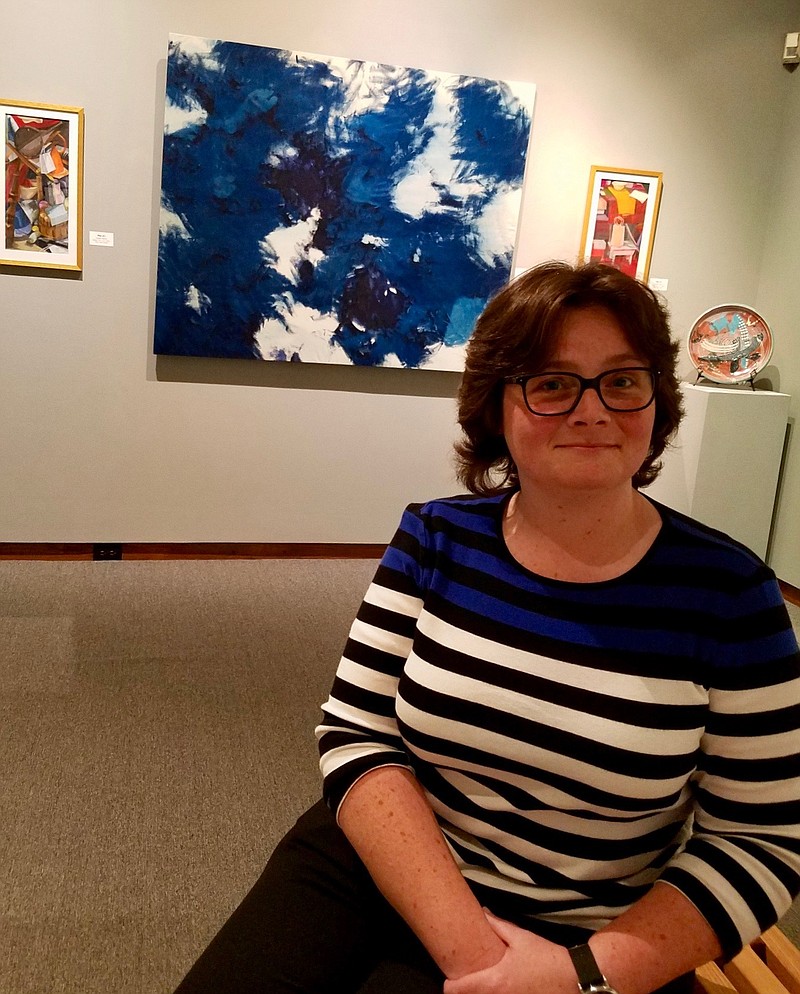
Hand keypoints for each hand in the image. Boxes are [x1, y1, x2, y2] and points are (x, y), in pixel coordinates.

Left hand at [443, 911, 575, 993]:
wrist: (574, 979)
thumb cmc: (545, 957)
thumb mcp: (520, 938)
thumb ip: (498, 925)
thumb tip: (482, 912)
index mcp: (495, 980)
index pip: (458, 990)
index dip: (450, 985)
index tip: (449, 978)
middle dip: (465, 991)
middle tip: (467, 979)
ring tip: (483, 984)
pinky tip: (502, 990)